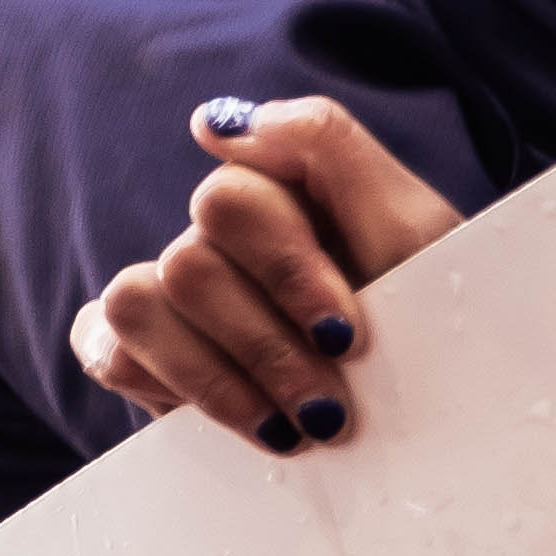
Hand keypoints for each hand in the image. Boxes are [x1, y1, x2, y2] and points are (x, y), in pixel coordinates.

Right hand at [75, 99, 465, 451]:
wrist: (447, 422)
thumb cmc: (436, 325)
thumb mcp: (414, 230)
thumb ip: (325, 145)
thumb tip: (208, 122)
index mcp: (278, 199)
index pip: (228, 199)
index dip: (283, 270)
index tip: (344, 337)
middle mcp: (218, 242)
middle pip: (188, 263)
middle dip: (263, 346)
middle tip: (327, 409)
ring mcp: (173, 301)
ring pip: (136, 305)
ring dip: (217, 380)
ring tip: (291, 433)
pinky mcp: (144, 358)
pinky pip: (108, 353)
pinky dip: (171, 390)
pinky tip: (244, 424)